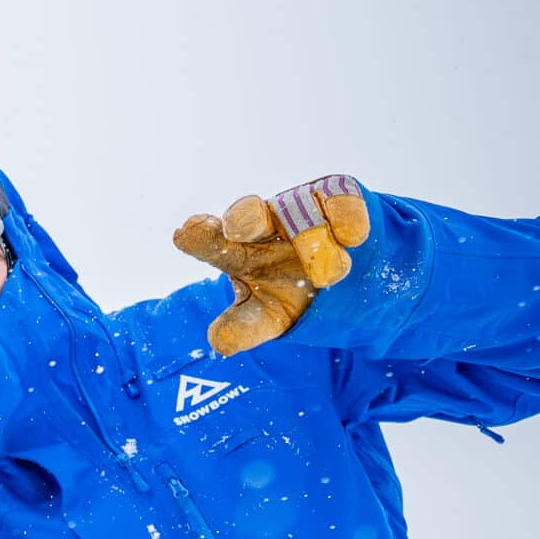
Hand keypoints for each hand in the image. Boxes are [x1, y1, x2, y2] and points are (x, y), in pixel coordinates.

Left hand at [173, 174, 370, 356]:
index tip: (186, 234)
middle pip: (248, 214)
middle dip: (243, 218)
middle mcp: (265, 224)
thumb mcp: (266, 317)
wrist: (351, 281)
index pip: (212, 242)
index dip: (201, 238)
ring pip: (299, 209)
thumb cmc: (293, 295)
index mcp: (238, 251)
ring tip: (326, 278)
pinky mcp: (340, 197)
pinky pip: (341, 199)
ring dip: (311, 239)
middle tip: (239, 231)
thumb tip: (219, 341)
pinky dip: (345, 216)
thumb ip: (243, 328)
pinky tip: (352, 238)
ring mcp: (301, 207)